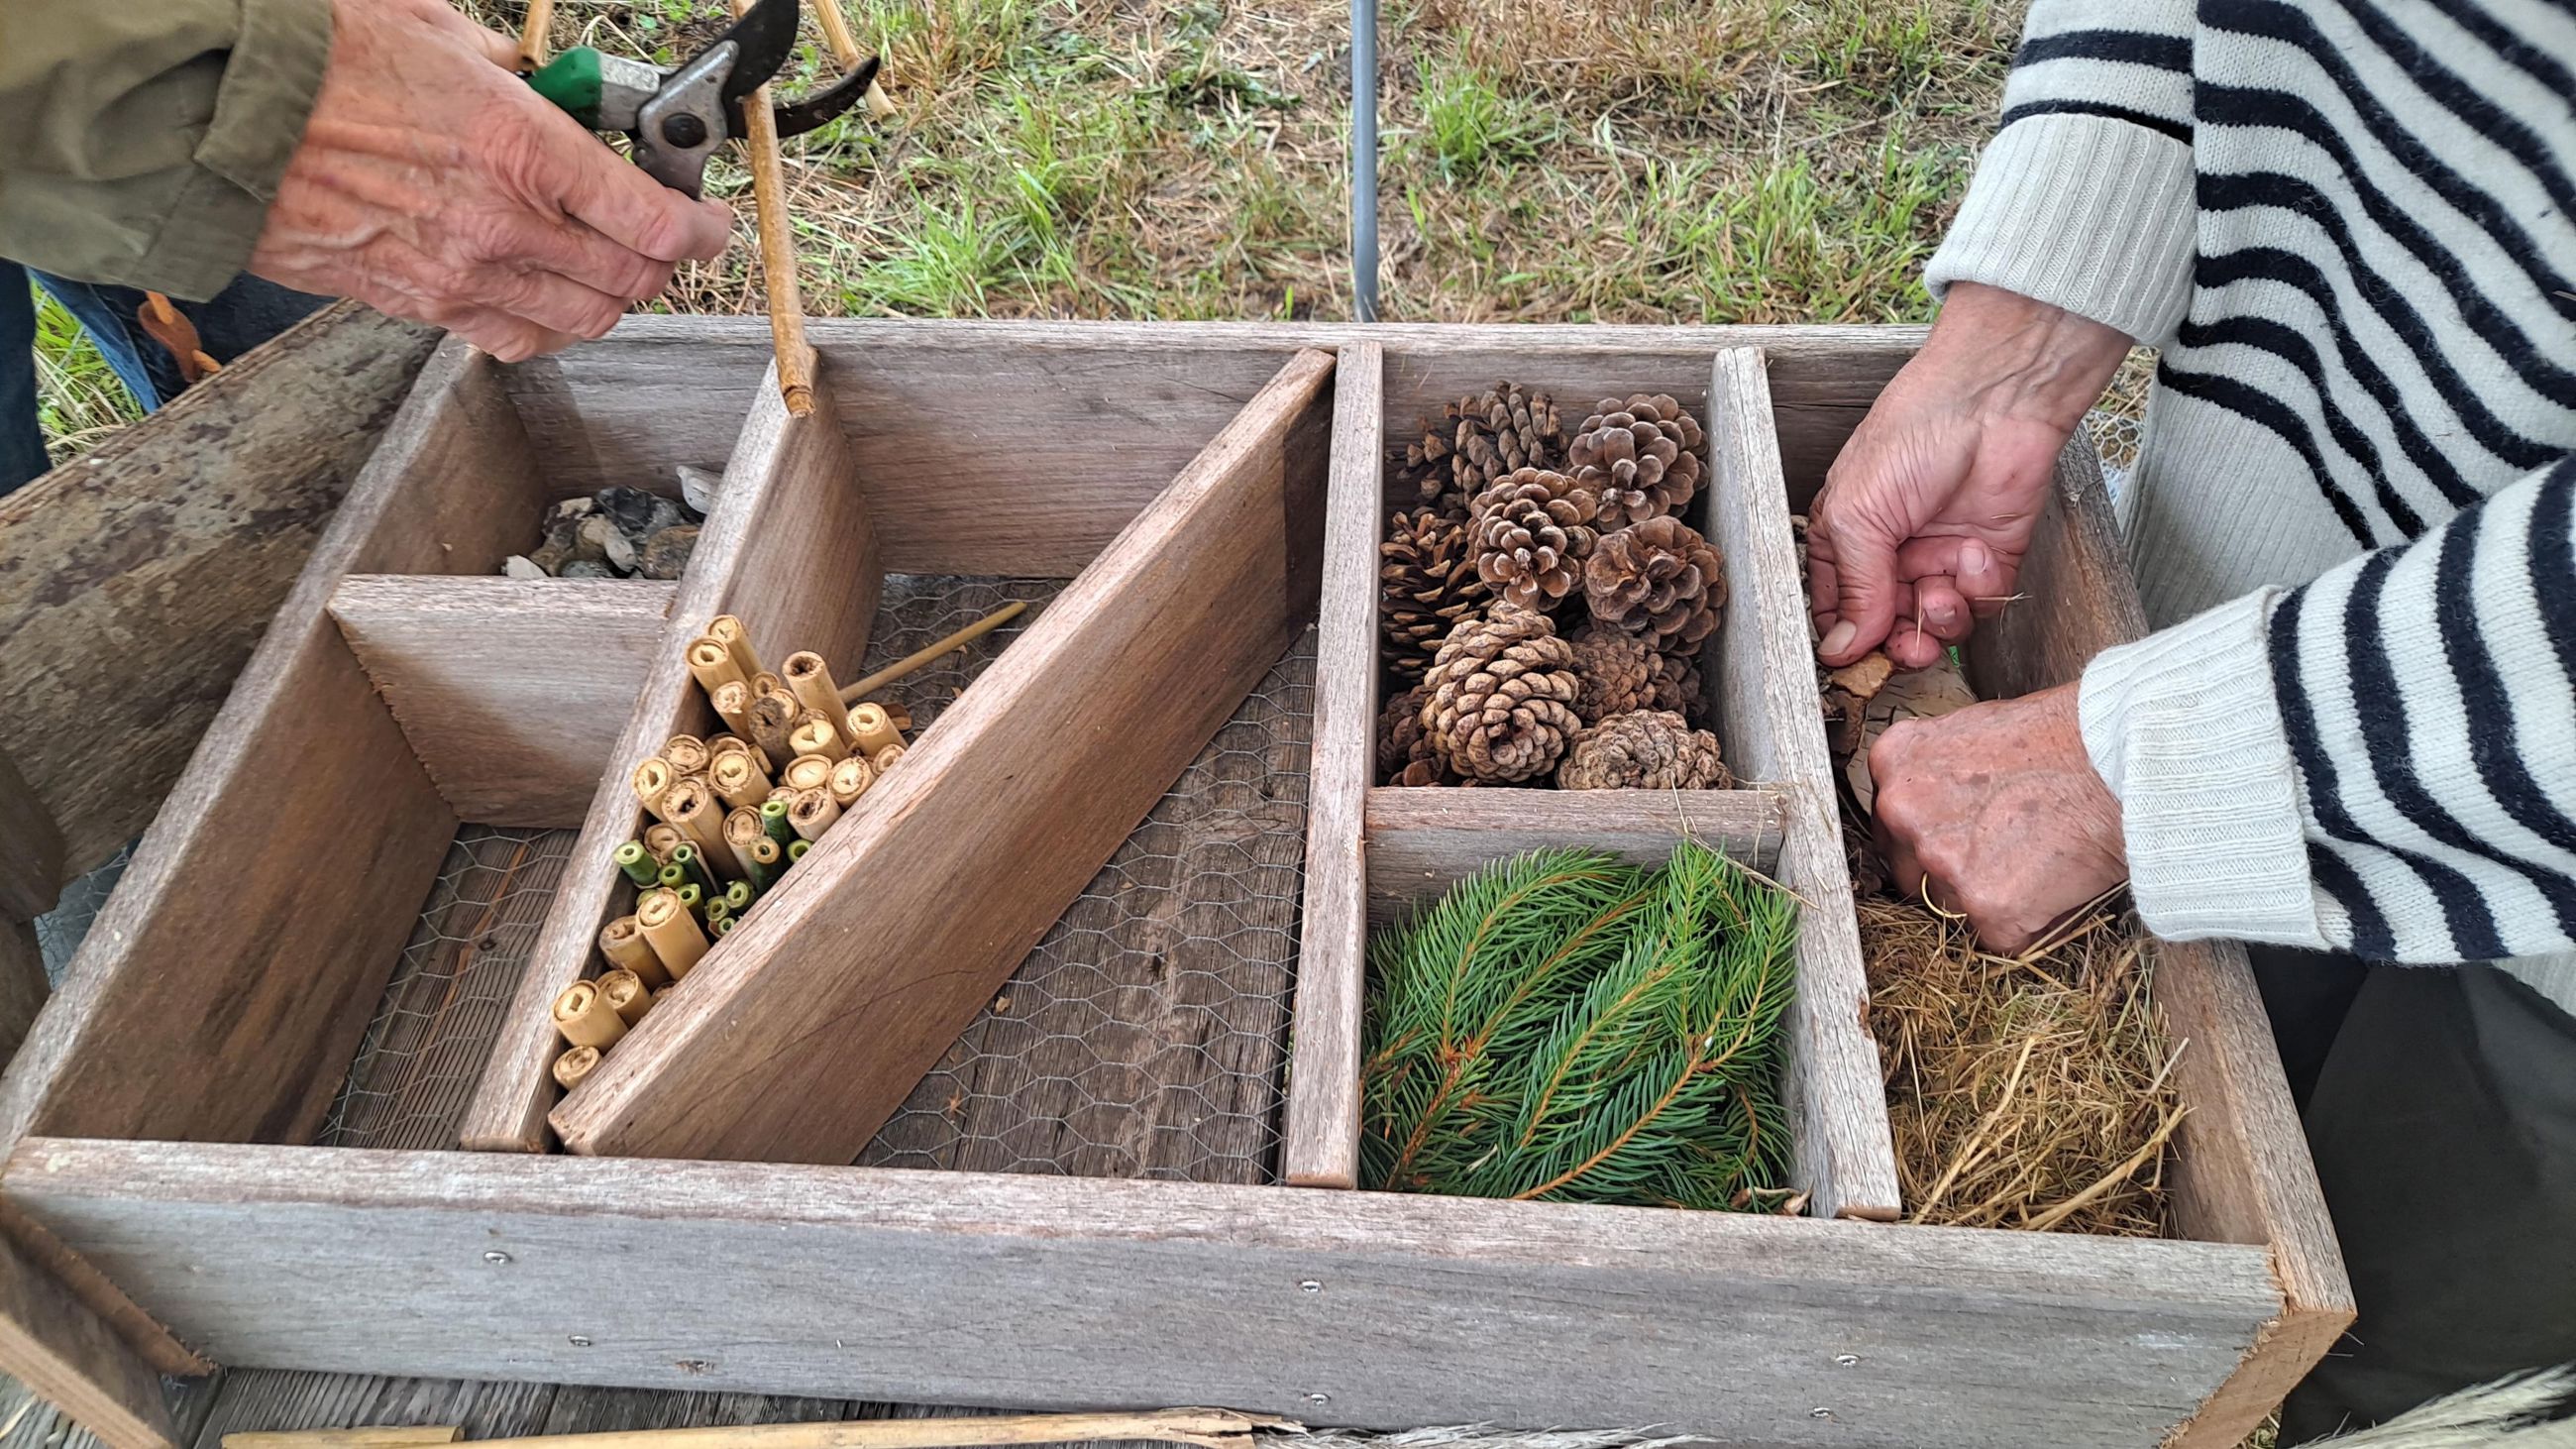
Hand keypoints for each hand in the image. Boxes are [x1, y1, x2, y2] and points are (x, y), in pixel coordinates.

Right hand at [248, 0, 734, 360]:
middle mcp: (505, 227)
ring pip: (584, 321)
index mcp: (523, 152)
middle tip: (659, 236)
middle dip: (661, 262)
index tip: (707, 222)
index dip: (701, 229)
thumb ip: (511, 69)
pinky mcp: (421, 305)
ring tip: (606, 265)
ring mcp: (463, 276)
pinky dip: (547, 325)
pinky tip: (543, 295)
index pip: (655, 222)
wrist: (215, 117)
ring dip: (611, 298)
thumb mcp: (438, 32)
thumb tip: (538, 82)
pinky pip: (515, 338)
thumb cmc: (316, 62)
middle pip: (633, 281)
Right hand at [1809, 283, 2129, 668]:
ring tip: (1941, 587)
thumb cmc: (1912, 435)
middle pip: (1885, 629)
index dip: (1847, 640)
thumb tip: (1841, 651)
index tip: (1859, 658)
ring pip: (1933, 625)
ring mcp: (1939, 559)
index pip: (1835, 611)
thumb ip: (1854, 588)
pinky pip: (1978, 606)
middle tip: (1907, 641)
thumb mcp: (1859, 515)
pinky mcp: (1987, 561)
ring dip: (1938, 615)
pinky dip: (1976, 590)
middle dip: (1897, 641)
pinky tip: (1973, 554)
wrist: (1996, 402)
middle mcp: (1889, 555)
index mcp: (1844, 540)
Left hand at [1869, 682, 2127, 952]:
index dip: (1928, 836)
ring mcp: (1942, 863)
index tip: (1961, 837)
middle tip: (2004, 857)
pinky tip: (2059, 884)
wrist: (2125, 757)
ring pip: (1948, 907)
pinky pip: (1999, 936)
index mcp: (1895, 761)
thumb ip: (1940, 767)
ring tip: (2039, 864)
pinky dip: (2031, 923)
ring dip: (1987, 900)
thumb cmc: (2066, 733)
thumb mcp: (1977, 726)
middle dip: (1948, 873)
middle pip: (1908, 870)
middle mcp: (1903, 812)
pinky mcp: (1986, 908)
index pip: (1891, 822)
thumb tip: (1936, 799)